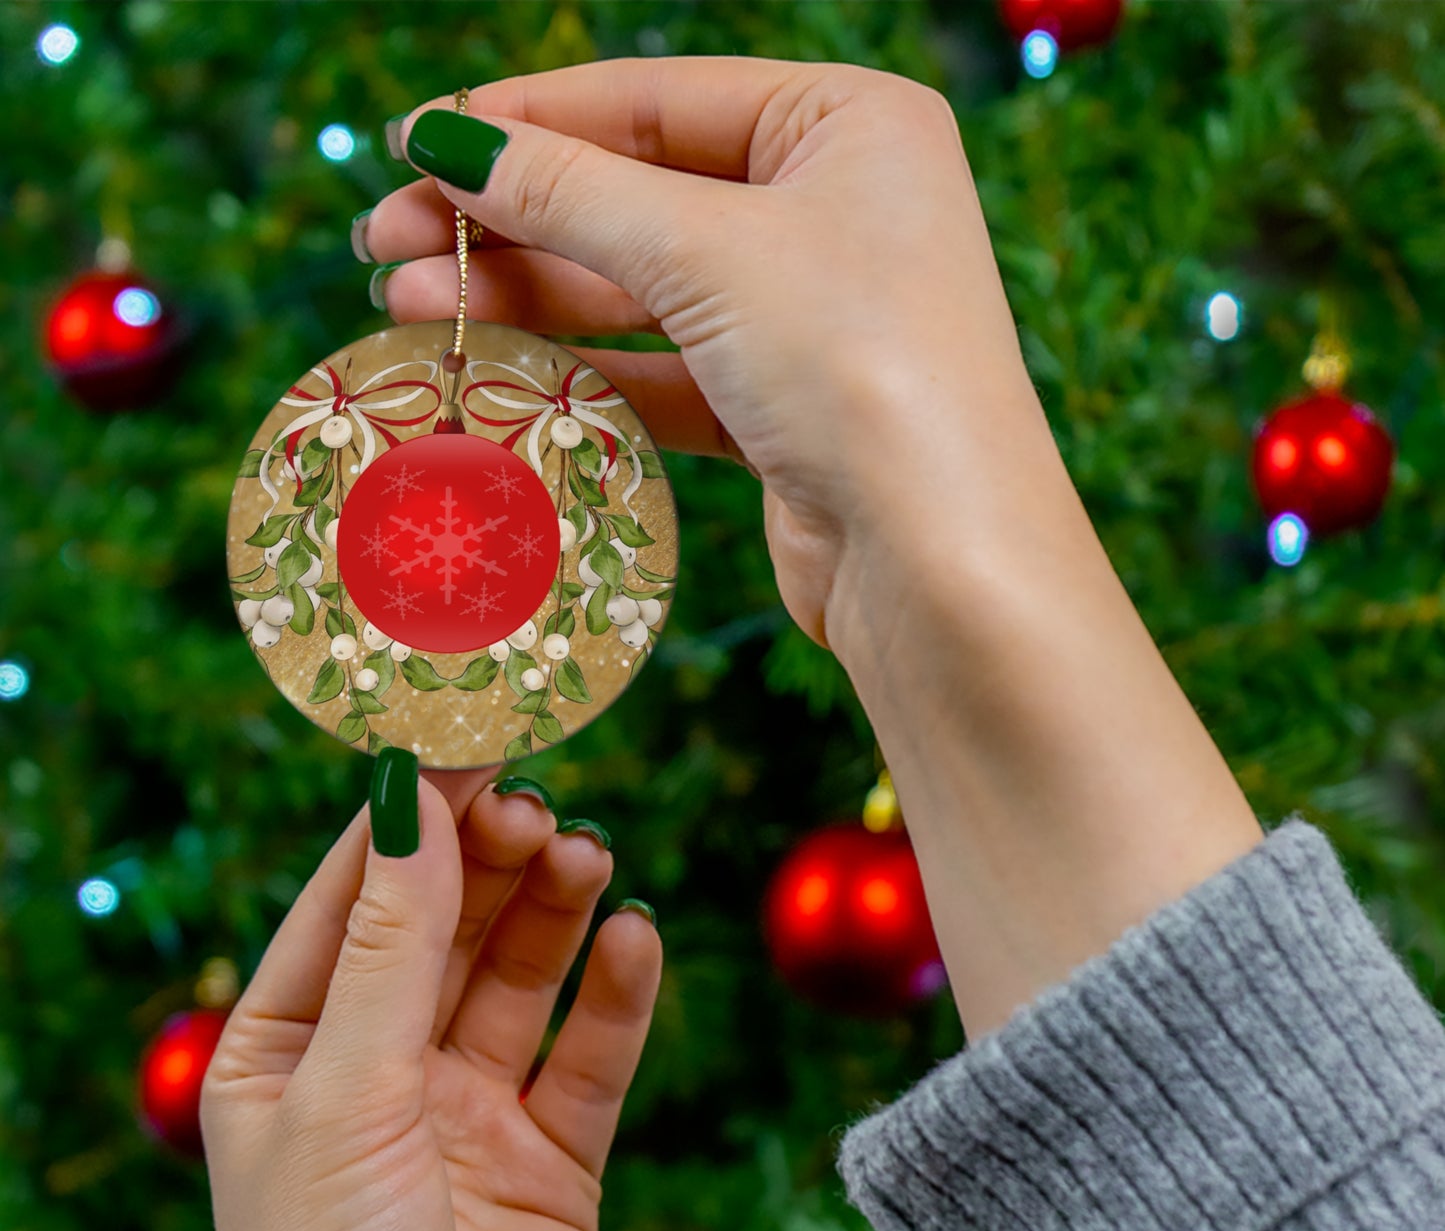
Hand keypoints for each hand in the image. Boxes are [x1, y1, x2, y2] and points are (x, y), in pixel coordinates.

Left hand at [202, 768, 661, 1230]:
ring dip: (555, 910)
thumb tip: (411, 799)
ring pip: (521, 976)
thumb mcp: (346, 1096)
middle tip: (538, 805)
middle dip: (490, 861)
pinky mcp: (552, 1159)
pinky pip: (591, 1055)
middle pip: (446, 926)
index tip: (467, 742)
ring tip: (588, 856)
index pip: (352, 899)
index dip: (408, 820)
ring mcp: (469, 1113)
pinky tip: (635, 940)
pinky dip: (618, 994)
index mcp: (289, 1051)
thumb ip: (391, 945)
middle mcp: (380, 1071)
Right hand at [361, 56, 1052, 653]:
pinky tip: (492, 369)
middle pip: (638, 195)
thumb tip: (447, 140)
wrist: (939, 562)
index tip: (413, 142)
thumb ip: (570, 192)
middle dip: (509, 219)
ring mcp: (809, 315)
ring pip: (641, 289)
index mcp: (847, 124)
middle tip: (384, 241)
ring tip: (407, 306)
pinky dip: (582, 371)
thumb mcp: (706, 251)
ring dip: (526, 297)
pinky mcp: (783, 409)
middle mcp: (835, 209)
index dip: (526, 120)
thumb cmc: (856, 366)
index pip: (655, 100)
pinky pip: (663, 371)